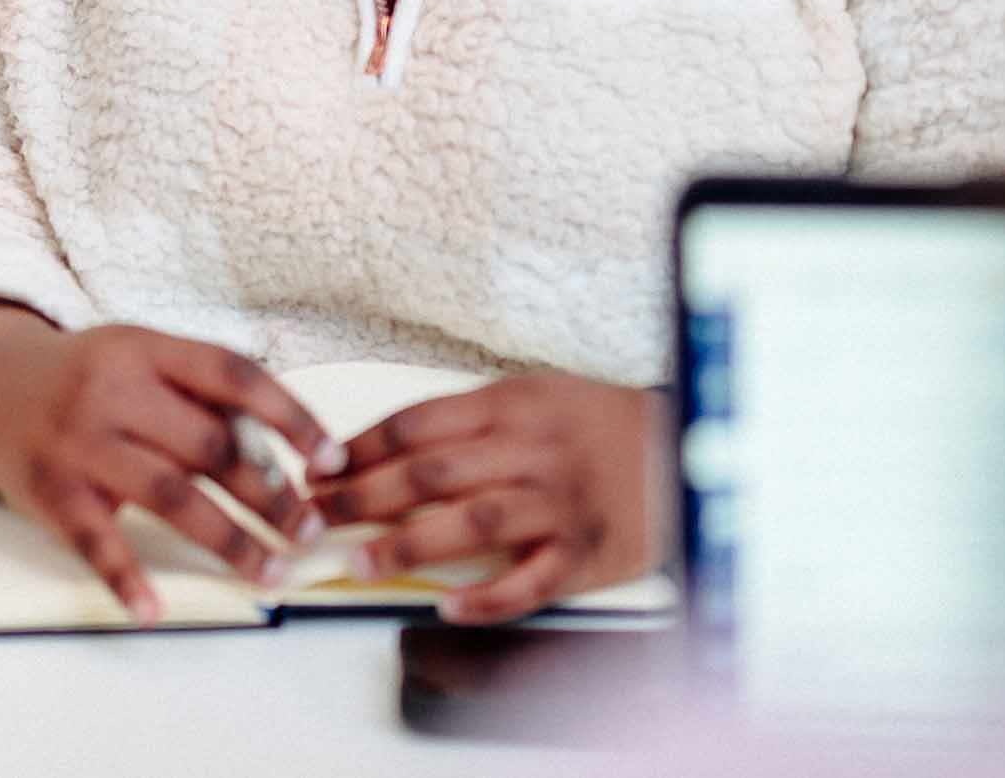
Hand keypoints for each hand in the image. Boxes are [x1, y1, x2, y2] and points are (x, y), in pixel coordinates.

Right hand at [0, 308, 333, 624]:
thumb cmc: (86, 381)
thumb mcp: (138, 361)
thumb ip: (199, 397)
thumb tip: (285, 455)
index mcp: (143, 350)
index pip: (232, 375)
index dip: (290, 416)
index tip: (333, 459)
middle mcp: (111, 392)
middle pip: (209, 445)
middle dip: (271, 494)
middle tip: (311, 531)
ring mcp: (78, 443)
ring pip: (170, 497)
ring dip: (229, 540)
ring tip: (271, 572)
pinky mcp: (49, 492)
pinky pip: (95, 541)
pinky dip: (125, 578)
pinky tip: (155, 610)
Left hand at [312, 371, 662, 623]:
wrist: (689, 448)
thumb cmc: (596, 426)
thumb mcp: (534, 397)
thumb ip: (468, 421)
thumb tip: (379, 450)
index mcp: (511, 405)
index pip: (416, 424)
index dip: (358, 449)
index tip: (316, 470)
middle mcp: (533, 450)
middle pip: (432, 472)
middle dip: (363, 496)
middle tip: (314, 517)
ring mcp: (561, 502)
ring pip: (473, 522)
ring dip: (410, 546)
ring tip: (361, 564)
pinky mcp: (588, 551)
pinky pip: (532, 580)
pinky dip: (489, 598)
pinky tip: (448, 607)